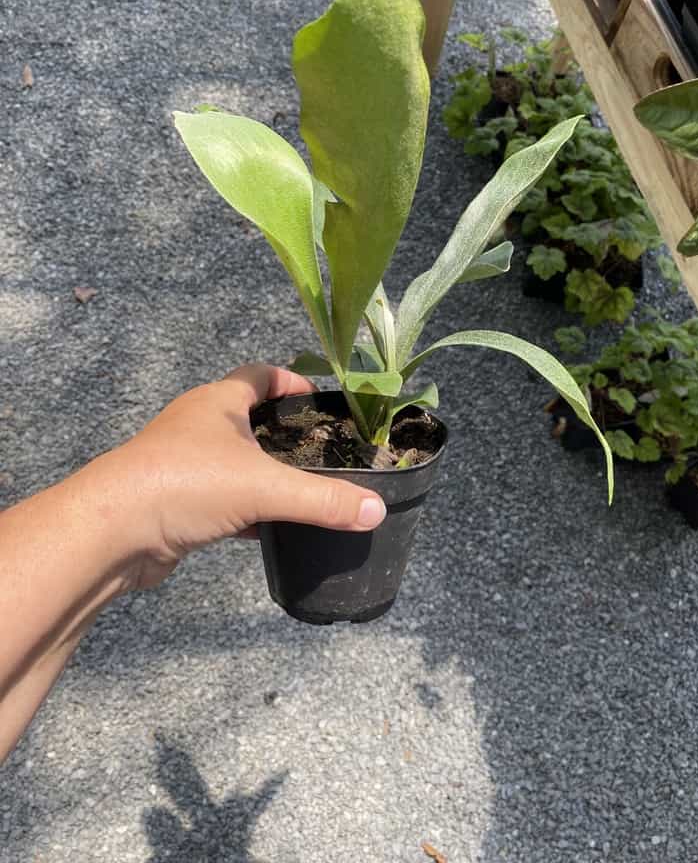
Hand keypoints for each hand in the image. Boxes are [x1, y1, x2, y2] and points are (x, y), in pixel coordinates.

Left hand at [87, 364, 386, 588]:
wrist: (112, 532)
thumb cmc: (185, 484)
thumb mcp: (264, 488)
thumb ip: (323, 499)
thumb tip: (377, 509)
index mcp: (218, 402)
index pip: (259, 375)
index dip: (291, 381)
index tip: (320, 398)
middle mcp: (198, 425)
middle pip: (248, 418)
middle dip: (283, 432)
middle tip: (322, 450)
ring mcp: (182, 462)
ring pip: (233, 461)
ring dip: (263, 472)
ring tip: (303, 488)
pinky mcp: (174, 500)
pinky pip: (220, 497)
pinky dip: (245, 508)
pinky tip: (269, 527)